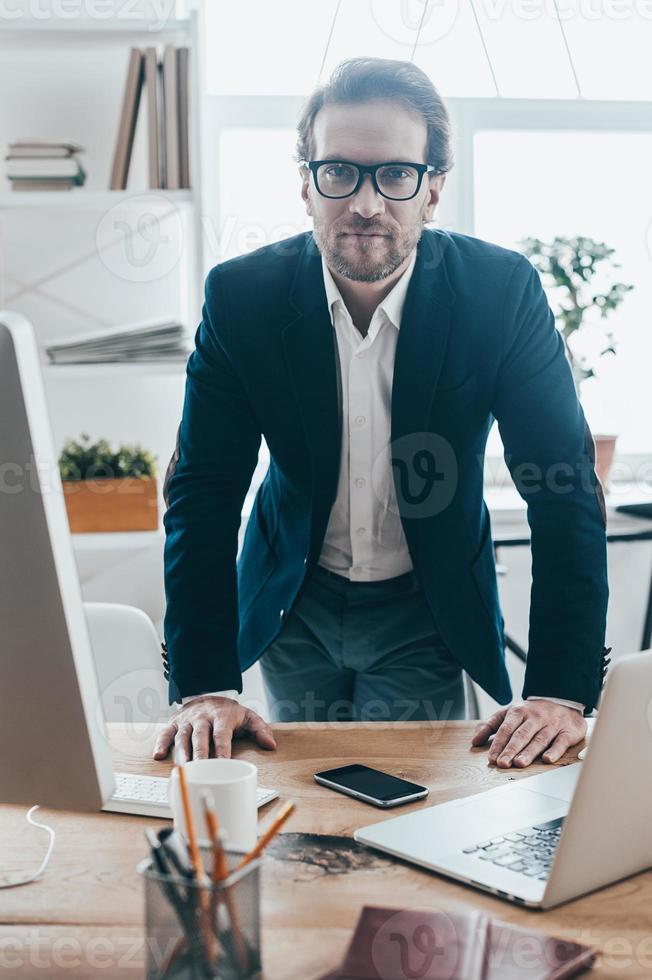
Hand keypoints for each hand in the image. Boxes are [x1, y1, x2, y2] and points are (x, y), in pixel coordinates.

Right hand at [152, 696, 276, 761]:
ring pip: (183, 737)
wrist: (208, 693)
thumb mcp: (248, 716)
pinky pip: (165, 733)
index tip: (223, 764)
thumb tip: (270, 745)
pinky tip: (158, 756)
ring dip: (182, 753)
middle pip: (200, 737)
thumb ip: (260, 729)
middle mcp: (202, 718)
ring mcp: (187, 720)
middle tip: (200, 769)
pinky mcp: (174, 722)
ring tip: (182, 769)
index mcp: (221, 717)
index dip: (222, 749)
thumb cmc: (229, 712)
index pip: (221, 735)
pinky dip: (161, 743)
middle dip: (200, 754)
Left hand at [471, 701, 585, 768]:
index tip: (492, 758)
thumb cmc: (531, 712)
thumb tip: (475, 741)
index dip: (498, 744)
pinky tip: (547, 760)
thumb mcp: (509, 713)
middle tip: (503, 763)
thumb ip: (491, 725)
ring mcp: (551, 724)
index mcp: (518, 712)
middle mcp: (534, 718)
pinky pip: (561, 742)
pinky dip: (555, 751)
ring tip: (519, 763)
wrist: (562, 700)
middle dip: (511, 749)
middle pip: (521, 735)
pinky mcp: (567, 732)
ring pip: (539, 739)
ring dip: (529, 752)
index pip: (506, 729)